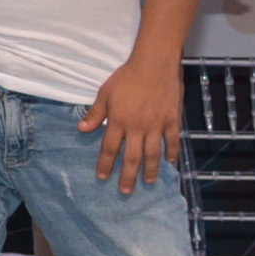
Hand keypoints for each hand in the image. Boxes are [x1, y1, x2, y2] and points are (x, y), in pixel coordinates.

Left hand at [81, 52, 183, 194]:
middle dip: (128, 175)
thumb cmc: (126, 77)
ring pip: (153, 153)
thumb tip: (82, 129)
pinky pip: (172, 141)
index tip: (103, 177)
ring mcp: (157, 125)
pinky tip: (170, 163)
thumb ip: (95, 113)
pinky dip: (172, 153)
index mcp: (118, 121)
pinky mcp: (172, 120)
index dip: (106, 164)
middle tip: (125, 191)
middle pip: (132, 157)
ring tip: (148, 182)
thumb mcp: (105, 93)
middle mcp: (137, 127)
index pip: (110, 148)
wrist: (154, 65)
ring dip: (150, 170)